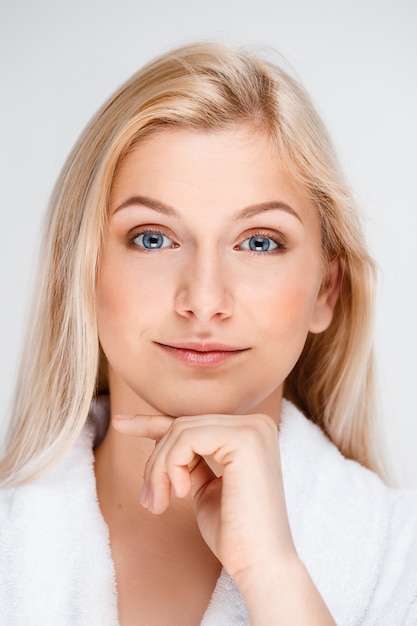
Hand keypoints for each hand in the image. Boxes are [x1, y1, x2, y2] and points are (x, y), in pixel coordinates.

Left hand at [112, 412, 293, 584]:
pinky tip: (181, 493)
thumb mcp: (202, 484)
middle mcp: (256, 423)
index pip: (192, 423)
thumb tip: (155, 432)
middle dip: (156, 462)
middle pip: (183, 426)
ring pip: (180, 431)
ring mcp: (253, 429)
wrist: (260, 565)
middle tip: (150, 500)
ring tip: (159, 503)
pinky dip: (171, 466)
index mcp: (250, 432)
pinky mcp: (245, 439)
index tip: (119, 422)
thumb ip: (188, 457)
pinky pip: (186, 439)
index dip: (152, 423)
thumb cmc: (233, 533)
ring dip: (159, 469)